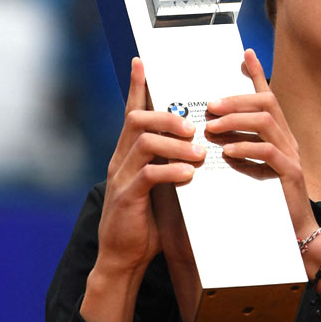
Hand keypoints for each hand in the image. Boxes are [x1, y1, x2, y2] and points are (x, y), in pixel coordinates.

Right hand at [98, 57, 204, 276]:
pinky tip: (189, 174)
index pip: (132, 112)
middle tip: (194, 127)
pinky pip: (148, 174)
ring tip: (199, 153)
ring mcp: (121, 178)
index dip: (136, 86)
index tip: (142, 62)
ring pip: (144, 141)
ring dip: (175, 143)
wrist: (123, 259)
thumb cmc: (146, 223)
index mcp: (128, 154)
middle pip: (137, 119)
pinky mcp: (126, 197)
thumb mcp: (161, 188)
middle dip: (168, 116)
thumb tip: (199, 150)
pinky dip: (171, 170)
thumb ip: (172, 166)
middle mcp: (120, 160)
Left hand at [205, 49, 314, 237]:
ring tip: (213, 127)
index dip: (257, 75)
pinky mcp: (290, 174)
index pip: (268, 97)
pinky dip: (246, 148)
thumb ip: (236, 148)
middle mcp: (288, 139)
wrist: (291, 234)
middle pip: (266, 103)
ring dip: (236, 120)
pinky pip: (269, 152)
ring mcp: (292, 155)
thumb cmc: (265, 202)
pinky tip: (227, 152)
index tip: (245, 54)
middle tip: (210, 106)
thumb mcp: (248, 169)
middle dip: (236, 100)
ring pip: (265, 122)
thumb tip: (211, 130)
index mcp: (278, 135)